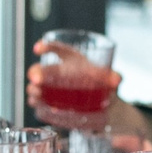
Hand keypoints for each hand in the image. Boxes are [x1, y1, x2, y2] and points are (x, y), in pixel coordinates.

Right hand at [28, 47, 151, 151]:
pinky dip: (37, 104)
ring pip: (38, 86)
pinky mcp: (53, 103)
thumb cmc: (104, 85)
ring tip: (35, 93)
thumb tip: (117, 78)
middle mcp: (59, 72)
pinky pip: (40, 103)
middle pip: (44, 70)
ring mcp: (53, 88)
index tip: (38, 49)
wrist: (105, 105)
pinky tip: (36, 105)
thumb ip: (113, 77)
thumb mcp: (110, 79)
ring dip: (34, 89)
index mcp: (72, 60)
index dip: (47, 46)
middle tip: (35, 78)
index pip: (58, 49)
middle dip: (37, 72)